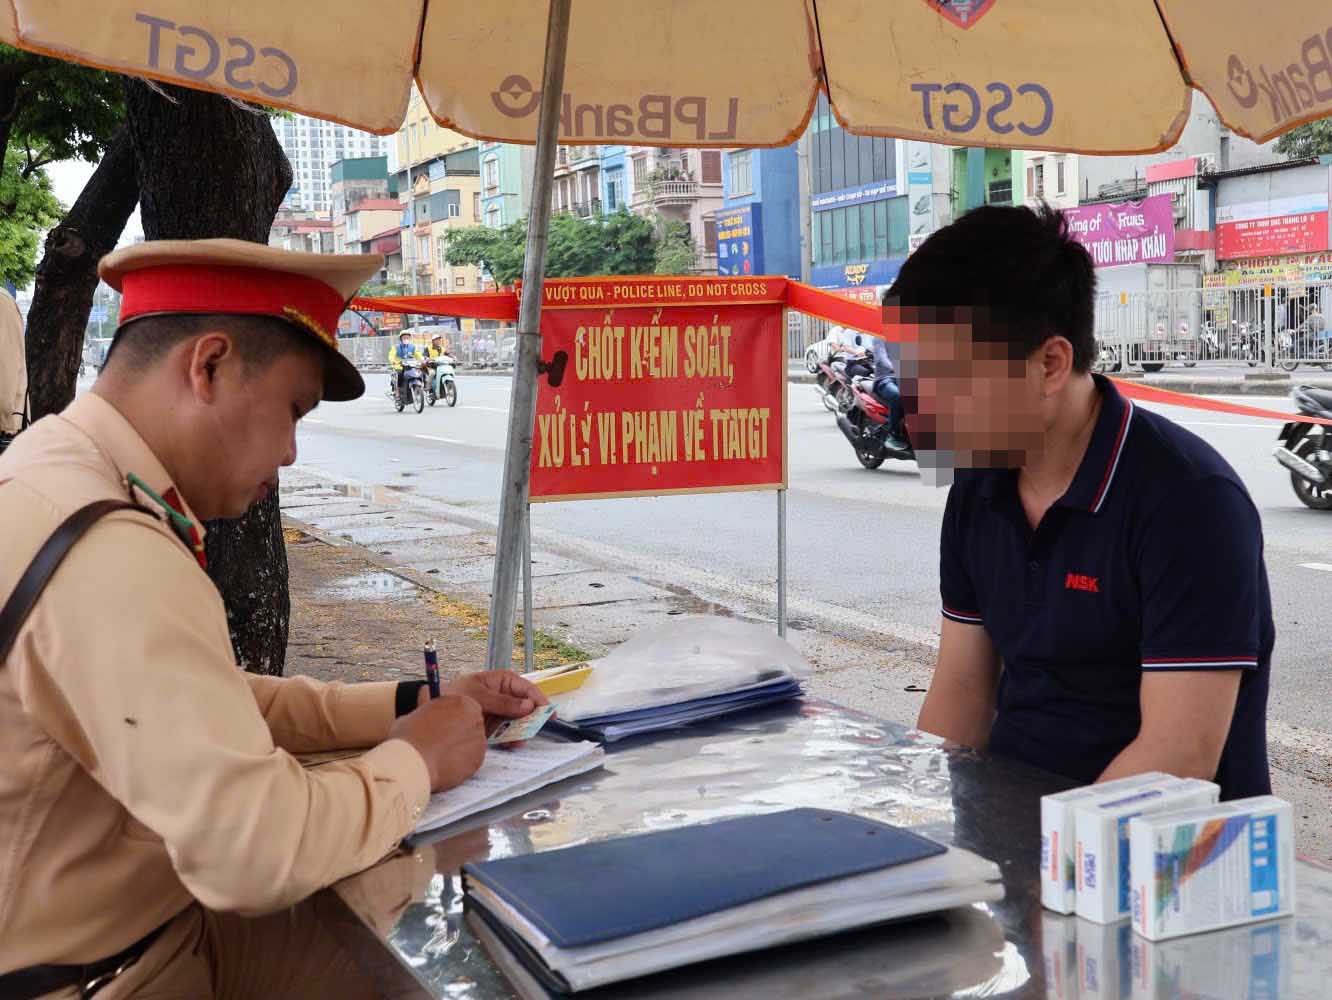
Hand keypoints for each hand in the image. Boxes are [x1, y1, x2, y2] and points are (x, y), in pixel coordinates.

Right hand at [388, 694, 485, 791]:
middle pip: (471, 725)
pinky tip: (445, 765)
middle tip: (441, 743)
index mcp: (462, 702)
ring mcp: (479, 740)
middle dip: (459, 733)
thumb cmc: (410, 736)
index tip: (443, 726)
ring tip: (439, 756)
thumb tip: (426, 705)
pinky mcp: (479, 760)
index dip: (452, 719)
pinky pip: (472, 760)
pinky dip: (462, 763)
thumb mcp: (417, 713)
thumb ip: (429, 710)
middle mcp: (475, 719)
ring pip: (472, 744)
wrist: (413, 760)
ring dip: (460, 748)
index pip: (464, 708)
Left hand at [420, 670, 549, 733]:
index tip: (547, 709)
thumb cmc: (454, 694)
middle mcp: (501, 696)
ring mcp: (497, 712)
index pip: (524, 688)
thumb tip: (528, 706)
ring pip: (516, 720)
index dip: (537, 698)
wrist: (433, 710)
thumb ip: (504, 702)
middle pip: (523, 706)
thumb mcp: (480, 695)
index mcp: (500, 681)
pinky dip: (510, 738)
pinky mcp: (491, 726)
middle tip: (539, 726)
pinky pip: (506, 732)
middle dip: (531, 717)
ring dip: (521, 730)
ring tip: (523, 739)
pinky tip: (513, 743)